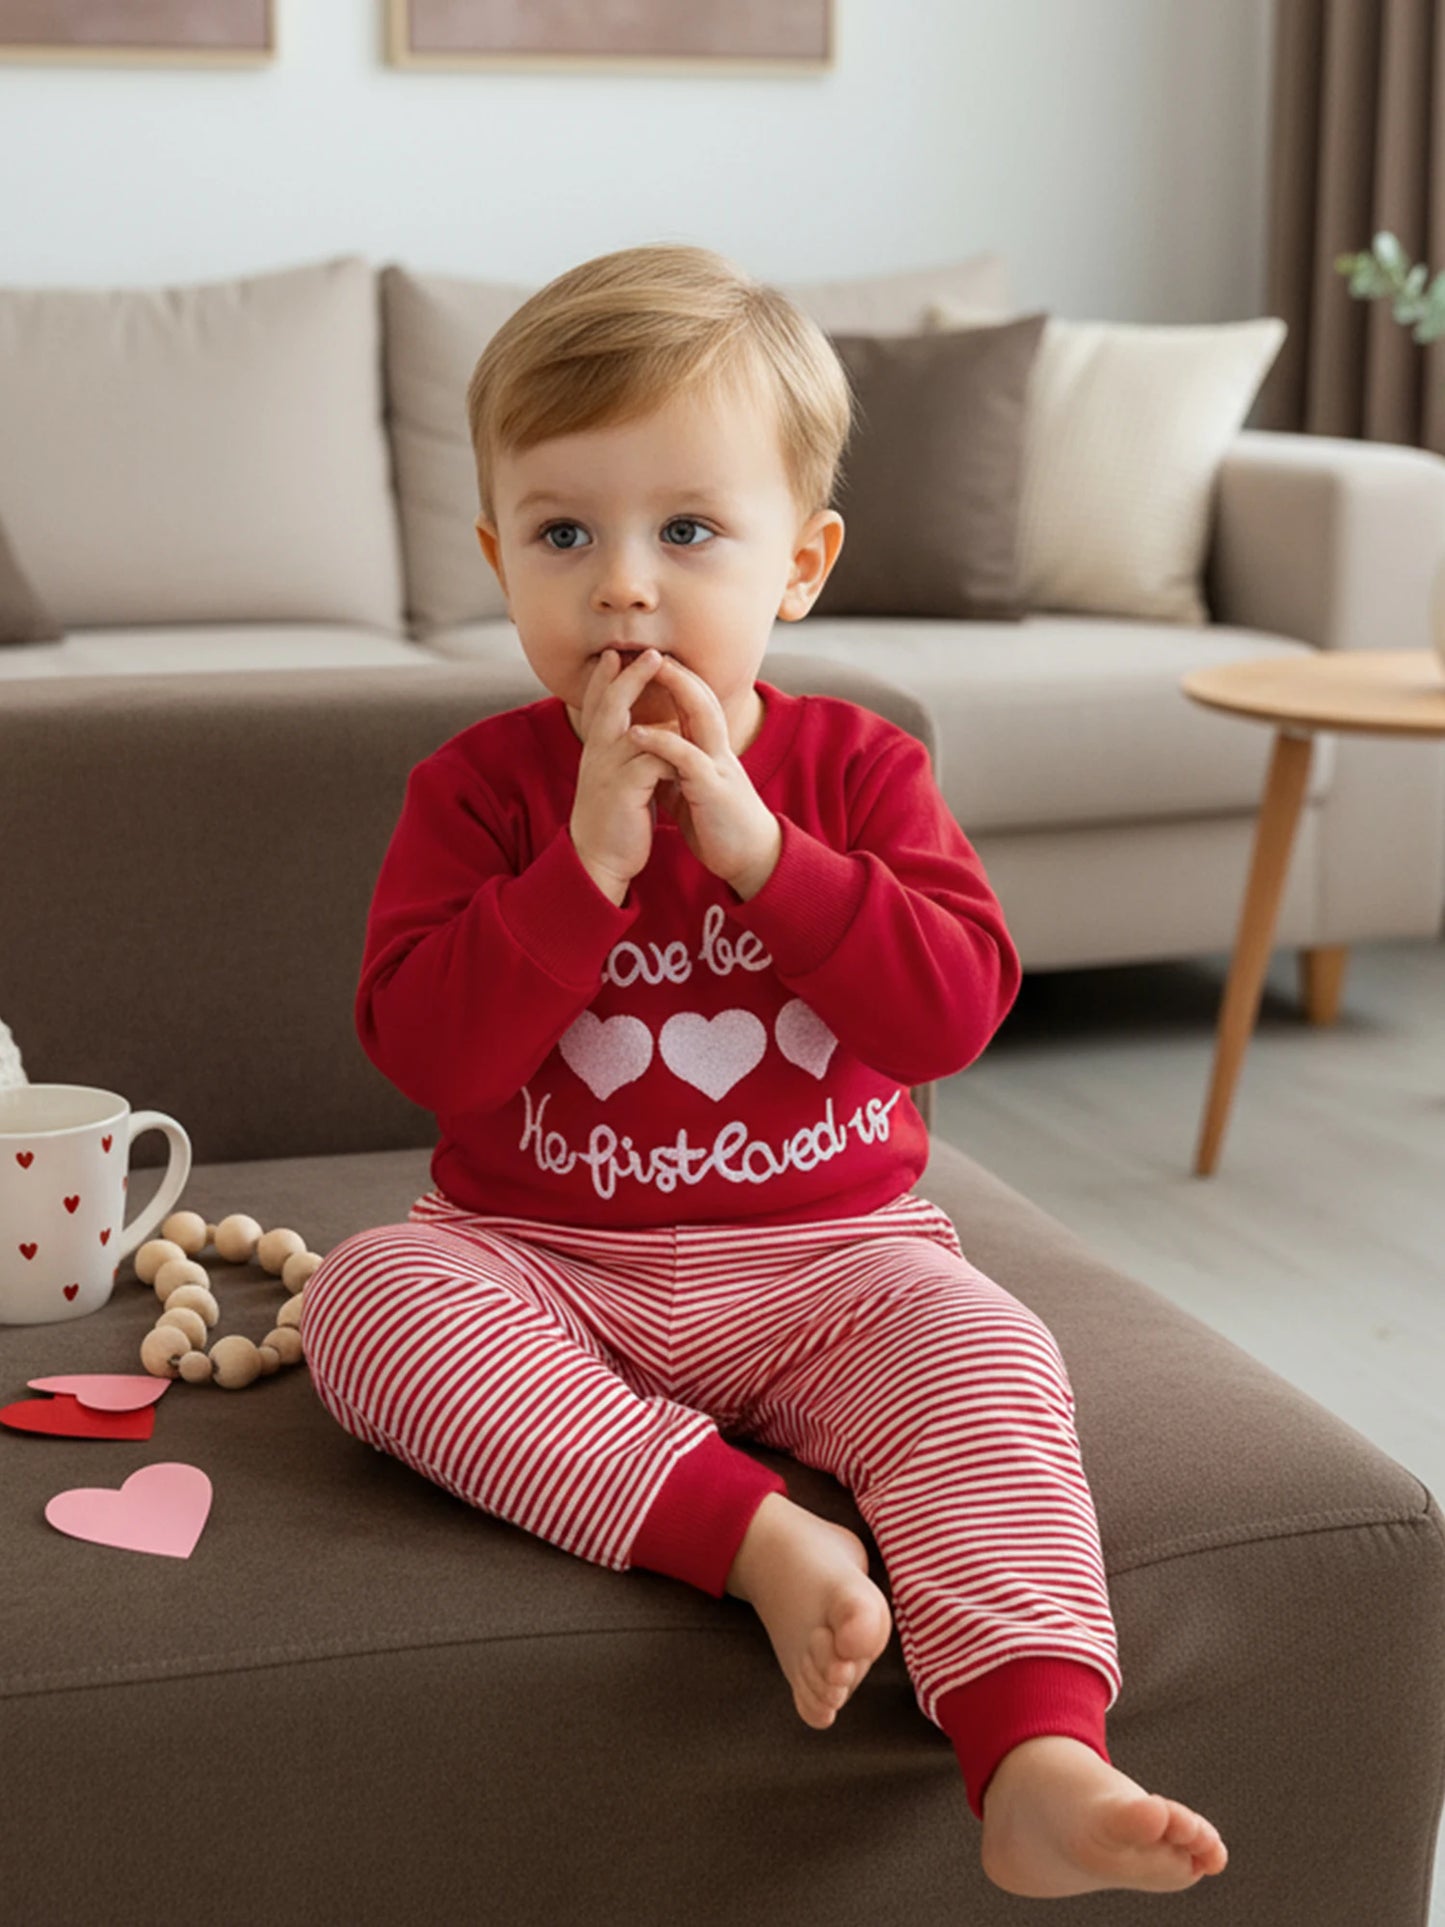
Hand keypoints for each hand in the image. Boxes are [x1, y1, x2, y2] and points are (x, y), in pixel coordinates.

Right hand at [569, 648, 678, 898]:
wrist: (599, 860)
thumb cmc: (614, 822)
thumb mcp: (615, 782)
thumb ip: (624, 758)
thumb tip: (641, 737)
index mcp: (596, 753)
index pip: (597, 707)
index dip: (604, 680)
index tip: (614, 655)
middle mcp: (596, 756)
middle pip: (610, 705)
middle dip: (629, 677)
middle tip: (649, 652)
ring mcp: (608, 771)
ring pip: (630, 726)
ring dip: (650, 701)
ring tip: (668, 681)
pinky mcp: (625, 789)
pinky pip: (651, 758)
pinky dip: (669, 747)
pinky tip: (683, 741)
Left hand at [628, 657, 782, 896]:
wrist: (750, 860)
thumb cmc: (720, 827)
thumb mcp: (694, 791)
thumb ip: (677, 770)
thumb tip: (654, 759)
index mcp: (712, 751)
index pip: (697, 704)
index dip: (677, 680)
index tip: (649, 662)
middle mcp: (719, 751)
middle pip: (703, 697)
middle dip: (679, 671)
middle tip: (649, 648)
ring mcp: (719, 768)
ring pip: (701, 716)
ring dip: (677, 689)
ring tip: (648, 668)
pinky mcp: (713, 791)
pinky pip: (686, 759)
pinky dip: (661, 743)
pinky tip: (636, 734)